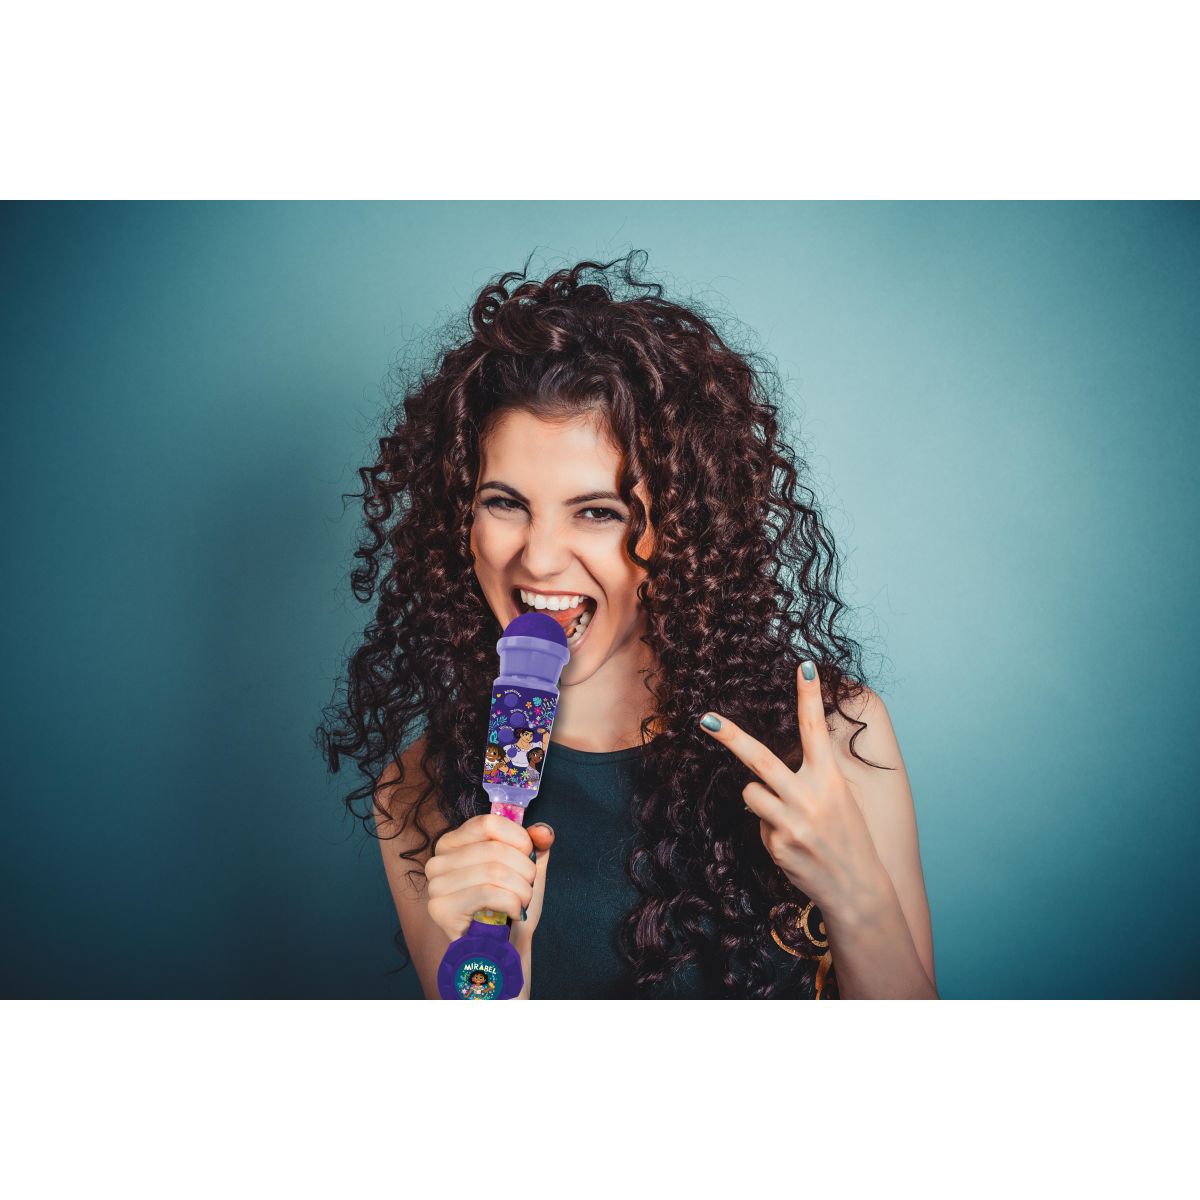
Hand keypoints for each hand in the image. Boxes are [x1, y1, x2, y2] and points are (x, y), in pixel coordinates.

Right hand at [425, 813, 554, 941]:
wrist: (502, 949)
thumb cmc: (510, 904)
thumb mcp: (525, 867)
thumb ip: (535, 843)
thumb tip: (544, 831)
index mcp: (454, 842)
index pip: (489, 823)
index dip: (518, 838)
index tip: (528, 855)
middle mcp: (438, 860)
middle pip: (495, 849)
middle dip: (524, 870)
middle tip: (528, 886)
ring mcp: (436, 885)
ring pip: (493, 871)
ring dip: (521, 889)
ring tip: (523, 901)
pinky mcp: (440, 909)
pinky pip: (486, 893)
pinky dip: (511, 903)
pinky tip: (514, 912)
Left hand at [699, 662, 884, 916]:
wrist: (858, 890)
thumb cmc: (849, 838)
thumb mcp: (841, 799)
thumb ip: (814, 777)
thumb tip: (775, 764)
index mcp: (830, 780)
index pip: (816, 730)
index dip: (809, 696)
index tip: (804, 665)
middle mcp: (810, 798)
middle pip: (760, 758)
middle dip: (730, 736)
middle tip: (705, 719)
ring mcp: (792, 823)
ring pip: (750, 792)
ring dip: (760, 799)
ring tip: (789, 819)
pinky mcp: (778, 845)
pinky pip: (759, 824)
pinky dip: (771, 830)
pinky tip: (794, 845)